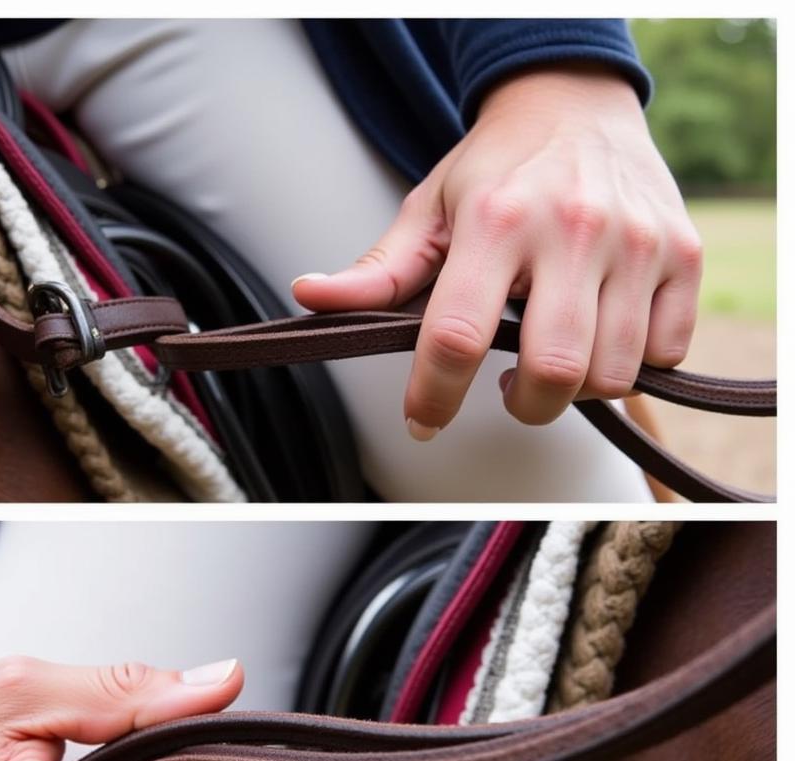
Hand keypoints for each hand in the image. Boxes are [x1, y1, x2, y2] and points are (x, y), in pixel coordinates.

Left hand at [293, 63, 702, 435]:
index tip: (422, 420)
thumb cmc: (495, 169)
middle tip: (510, 392)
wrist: (576, 105)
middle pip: (554, 370)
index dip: (433, 397)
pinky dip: (635, 366)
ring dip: (578, 390)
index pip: (457, 336)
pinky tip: (604, 337)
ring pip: (615, 373)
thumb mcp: (427, 210)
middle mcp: (573, 230)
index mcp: (496, 222)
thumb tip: (311, 298)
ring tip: (554, 359)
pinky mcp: (685, 254)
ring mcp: (638, 242)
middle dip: (525, 408)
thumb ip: (377, 271)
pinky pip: (667, 353)